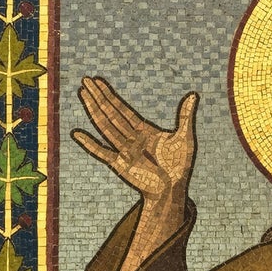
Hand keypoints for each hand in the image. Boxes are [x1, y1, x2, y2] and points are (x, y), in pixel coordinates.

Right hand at [72, 79, 197, 211]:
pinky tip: (77, 133)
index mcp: (144, 130)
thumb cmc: (179, 166)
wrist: (172, 190)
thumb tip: (194, 94)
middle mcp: (131, 138)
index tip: (99, 82)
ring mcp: (123, 150)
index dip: (111, 95)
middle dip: (99, 97)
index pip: (123, 109)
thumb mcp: (184, 138)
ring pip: (105, 126)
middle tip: (85, 80)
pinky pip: (101, 152)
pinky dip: (89, 144)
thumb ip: (185, 116)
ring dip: (93, 110)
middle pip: (111, 113)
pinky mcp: (119, 165)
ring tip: (82, 95)